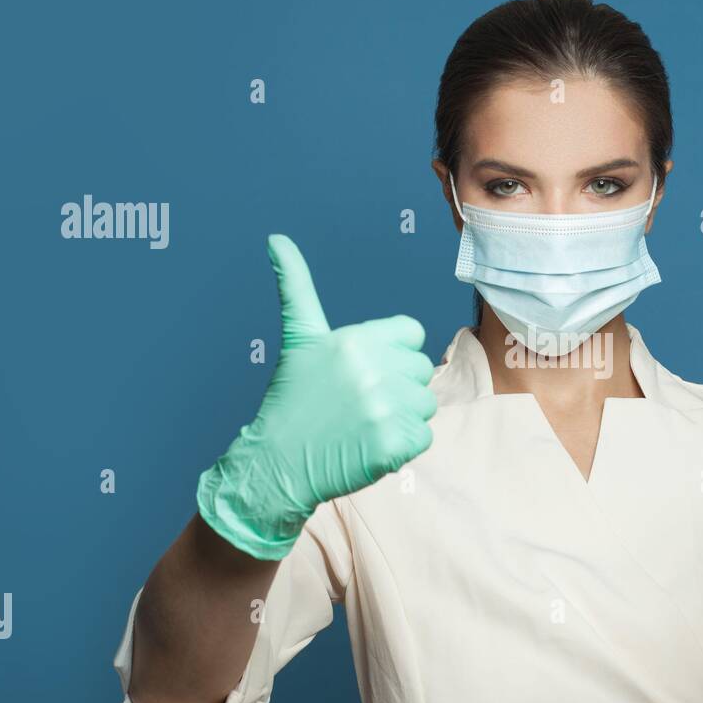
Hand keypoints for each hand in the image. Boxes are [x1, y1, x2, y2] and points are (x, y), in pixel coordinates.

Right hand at [197, 234, 437, 558]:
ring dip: (402, 417)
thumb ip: (296, 286)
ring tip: (363, 424)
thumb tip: (276, 239)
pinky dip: (402, 446)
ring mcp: (385, 409)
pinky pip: (423, 437)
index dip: (393, 353)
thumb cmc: (291, 400)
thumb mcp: (298, 338)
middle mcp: (374, 370)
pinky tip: (369, 445)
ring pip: (425, 404)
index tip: (366, 371)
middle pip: (421, 370)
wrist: (276, 463)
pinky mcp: (393, 444)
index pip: (411, 334)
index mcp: (356, 340)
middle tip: (359, 403)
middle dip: (397, 387)